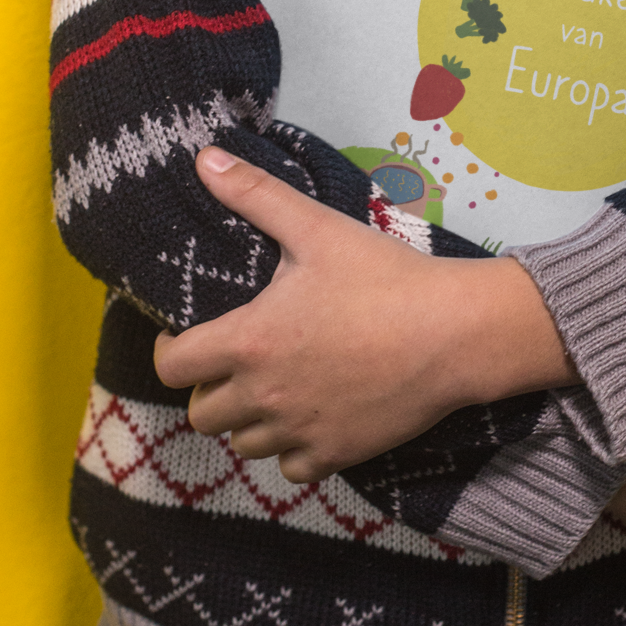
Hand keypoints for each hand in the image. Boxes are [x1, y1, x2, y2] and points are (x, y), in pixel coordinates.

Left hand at [154, 147, 577, 479]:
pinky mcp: (335, 457)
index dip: (172, 351)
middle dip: (211, 387)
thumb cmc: (382, 276)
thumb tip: (203, 158)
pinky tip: (312, 415)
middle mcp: (264, 397)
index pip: (173, 367)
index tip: (189, 337)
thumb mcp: (317, 227)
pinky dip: (293, 447)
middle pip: (202, 413)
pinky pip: (291, 468)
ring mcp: (299, 432)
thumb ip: (256, 194)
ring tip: (276, 386)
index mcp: (250, 341)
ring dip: (250, 419)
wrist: (453, 333)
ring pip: (244, 444)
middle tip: (240, 359)